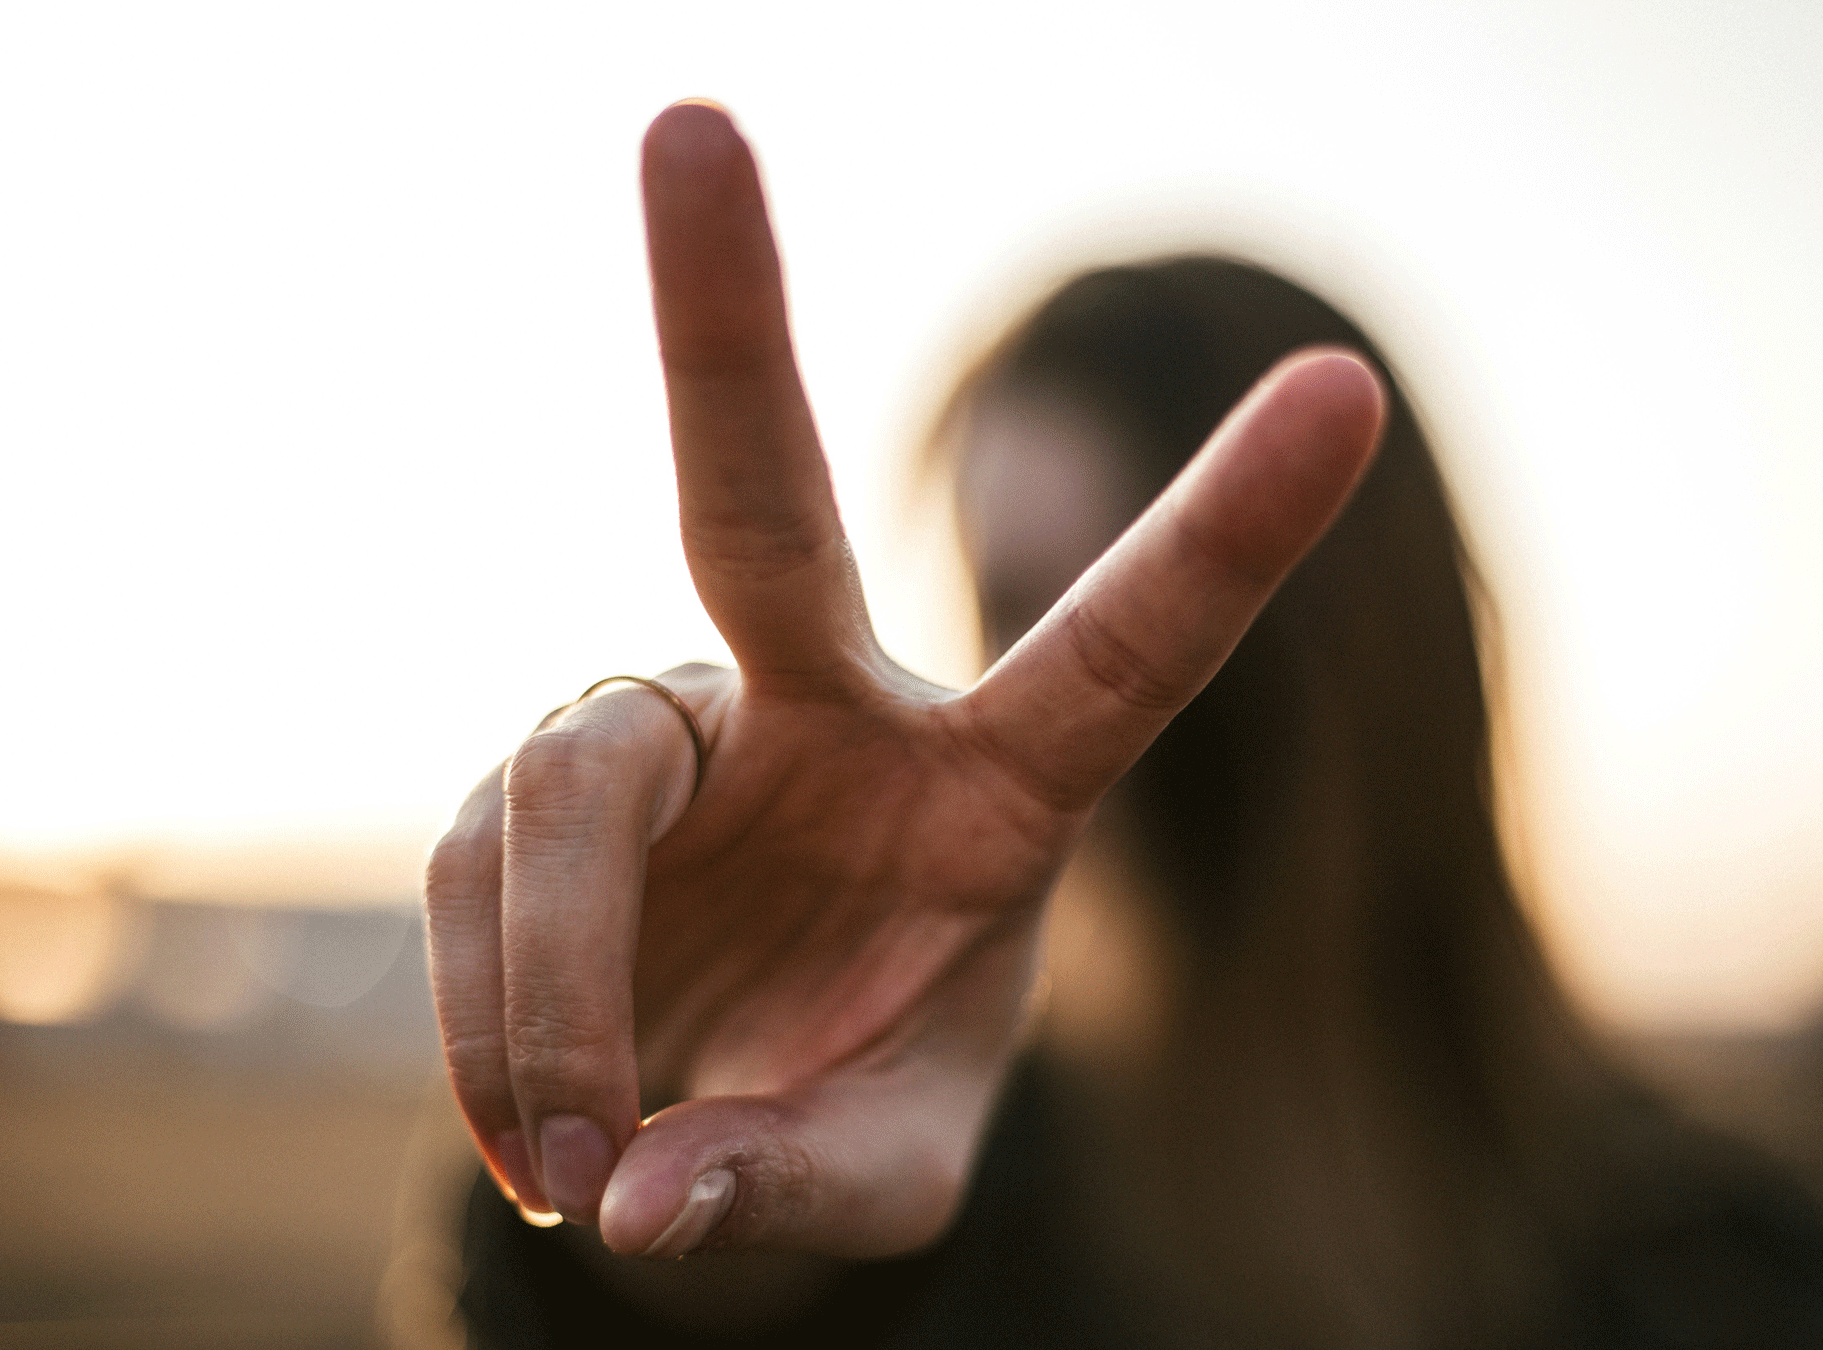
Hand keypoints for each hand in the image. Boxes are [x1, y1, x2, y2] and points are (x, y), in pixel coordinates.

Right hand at [423, 101, 1385, 1260]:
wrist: (698, 1138)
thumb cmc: (842, 1122)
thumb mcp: (882, 1176)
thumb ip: (802, 1190)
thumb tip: (657, 1206)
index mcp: (992, 789)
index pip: (1126, 650)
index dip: (1227, 530)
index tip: (1348, 388)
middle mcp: (821, 705)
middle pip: (754, 494)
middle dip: (723, 312)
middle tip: (683, 119)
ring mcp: (661, 729)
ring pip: (564, 802)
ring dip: (554, 1003)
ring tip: (587, 1157)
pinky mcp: (528, 787)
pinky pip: (474, 883)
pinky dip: (485, 1031)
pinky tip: (537, 1132)